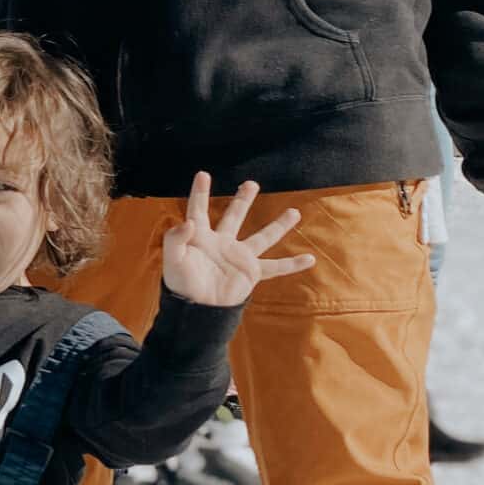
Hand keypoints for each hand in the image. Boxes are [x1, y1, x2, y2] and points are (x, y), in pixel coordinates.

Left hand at [161, 175, 314, 306]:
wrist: (197, 310)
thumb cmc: (181, 285)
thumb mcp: (173, 259)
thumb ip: (175, 238)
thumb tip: (188, 221)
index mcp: (201, 237)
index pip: (199, 210)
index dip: (200, 193)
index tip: (203, 174)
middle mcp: (222, 243)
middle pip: (234, 216)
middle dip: (243, 200)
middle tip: (251, 184)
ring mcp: (239, 257)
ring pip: (263, 237)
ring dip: (279, 226)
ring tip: (294, 212)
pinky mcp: (251, 272)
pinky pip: (276, 267)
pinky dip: (292, 264)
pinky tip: (310, 258)